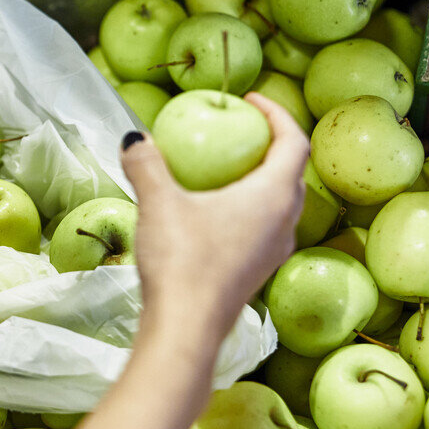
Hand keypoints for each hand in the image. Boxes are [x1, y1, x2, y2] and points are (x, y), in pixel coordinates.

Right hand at [121, 93, 308, 341]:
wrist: (186, 328)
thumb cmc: (182, 260)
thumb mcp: (159, 202)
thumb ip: (147, 164)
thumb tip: (135, 137)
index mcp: (273, 196)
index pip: (294, 142)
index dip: (277, 114)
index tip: (250, 100)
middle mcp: (284, 222)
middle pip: (292, 173)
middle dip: (272, 146)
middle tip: (242, 132)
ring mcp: (274, 251)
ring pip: (280, 204)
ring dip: (261, 181)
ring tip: (227, 171)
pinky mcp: (257, 273)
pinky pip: (263, 228)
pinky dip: (247, 210)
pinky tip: (211, 214)